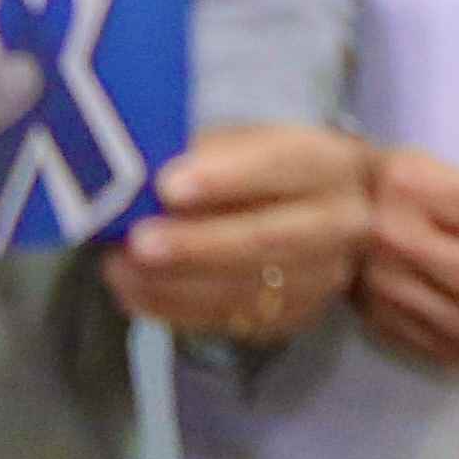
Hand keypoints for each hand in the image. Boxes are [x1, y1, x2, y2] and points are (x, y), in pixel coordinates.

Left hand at [110, 123, 375, 343]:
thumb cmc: (266, 165)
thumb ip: (207, 151)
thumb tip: (144, 166)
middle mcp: (339, 223)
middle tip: (137, 243)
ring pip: (246, 288)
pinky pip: (230, 319)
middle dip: (196, 244)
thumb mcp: (248, 139)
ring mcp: (322, 277)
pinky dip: (174, 308)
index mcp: (330, 163)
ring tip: (119, 268)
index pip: (282, 166)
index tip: (167, 185)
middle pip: (267, 238)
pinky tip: (132, 292)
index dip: (224, 177)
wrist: (321, 213)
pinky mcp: (294, 316)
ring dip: (174, 283)